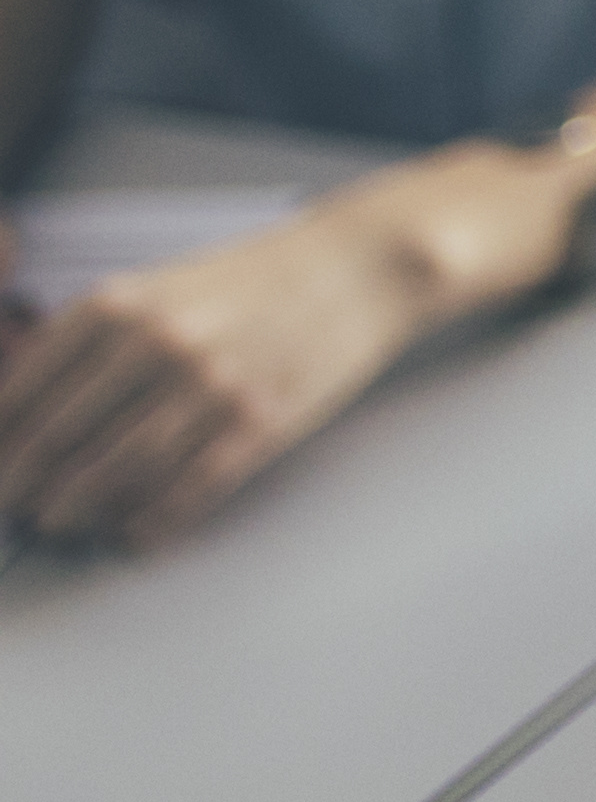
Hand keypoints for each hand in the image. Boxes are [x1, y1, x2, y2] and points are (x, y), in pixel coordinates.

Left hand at [0, 188, 437, 547]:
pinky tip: (133, 532)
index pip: (20, 394)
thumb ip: (88, 341)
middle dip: (23, 486)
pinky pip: (187, 491)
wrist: (356, 269)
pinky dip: (151, 521)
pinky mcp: (259, 423)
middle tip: (14, 507)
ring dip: (76, 509)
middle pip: (57, 442)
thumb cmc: (254, 282)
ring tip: (61, 520)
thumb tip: (21, 408)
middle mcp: (157, 344)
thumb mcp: (156, 289)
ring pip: (114, 474)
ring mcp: (211, 387)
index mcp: (118, 306)